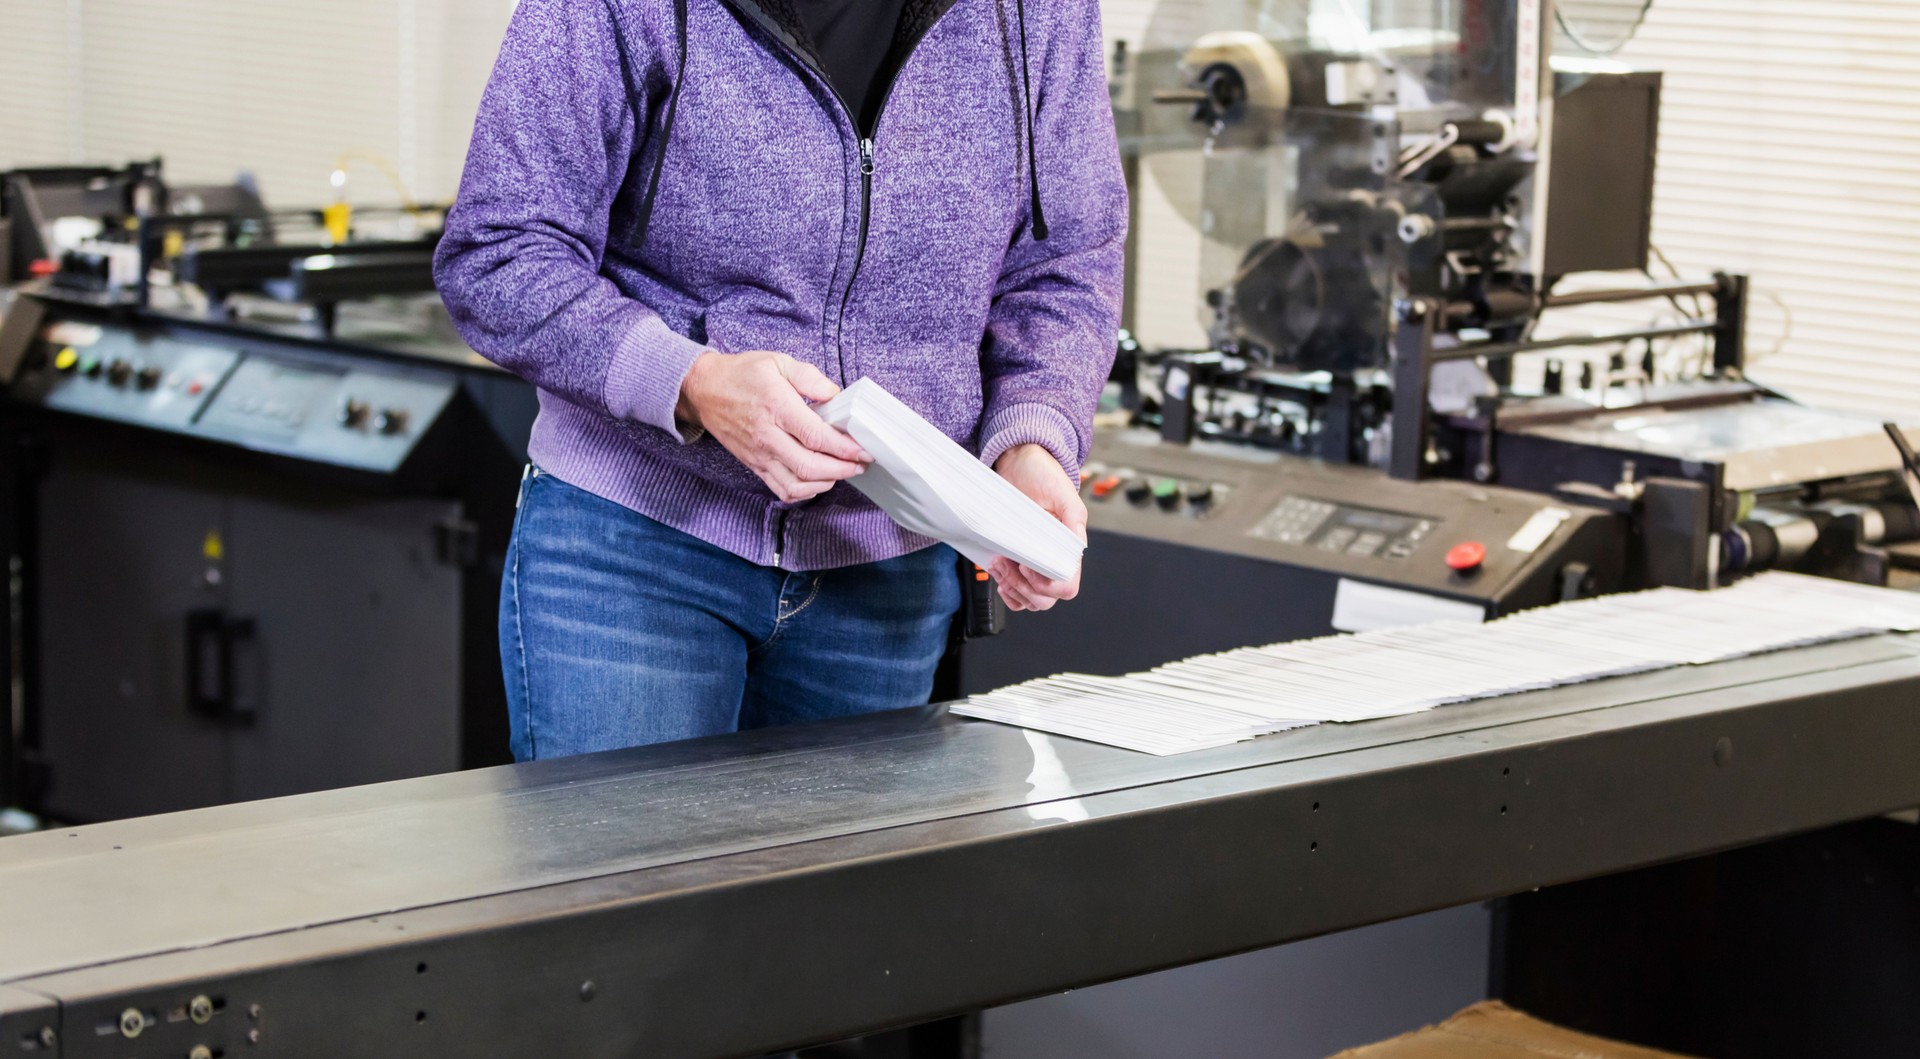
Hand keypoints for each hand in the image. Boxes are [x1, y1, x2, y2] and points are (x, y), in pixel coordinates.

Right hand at [677, 351, 869, 501]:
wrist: (704, 390)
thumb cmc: (742, 374)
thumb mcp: (777, 361)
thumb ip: (809, 377)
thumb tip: (834, 394)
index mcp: (776, 407)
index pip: (816, 436)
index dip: (845, 447)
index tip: (864, 449)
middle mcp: (767, 436)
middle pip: (810, 466)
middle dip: (842, 469)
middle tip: (860, 463)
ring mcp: (760, 454)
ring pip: (797, 483)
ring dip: (825, 483)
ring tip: (843, 471)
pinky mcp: (754, 465)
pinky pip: (782, 489)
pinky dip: (804, 491)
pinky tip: (818, 480)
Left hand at [989, 443, 1086, 611]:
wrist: (1019, 463)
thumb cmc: (1042, 474)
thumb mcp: (1061, 491)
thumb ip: (1074, 517)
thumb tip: (1078, 546)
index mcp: (1068, 548)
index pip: (1066, 585)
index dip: (1047, 585)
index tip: (1028, 567)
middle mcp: (1053, 559)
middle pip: (1045, 599)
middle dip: (1023, 588)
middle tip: (1006, 564)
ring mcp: (1034, 563)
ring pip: (1029, 599)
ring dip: (1012, 588)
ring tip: (998, 564)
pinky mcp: (1016, 561)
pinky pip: (1016, 593)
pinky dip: (1006, 591)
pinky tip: (999, 575)